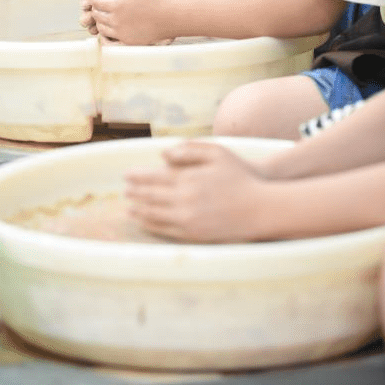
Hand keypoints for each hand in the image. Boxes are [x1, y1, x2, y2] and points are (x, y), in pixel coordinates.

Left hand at [82, 0, 182, 43]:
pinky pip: (112, 40)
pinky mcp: (131, 42)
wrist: (177, 16)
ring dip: (101, 21)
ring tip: (106, 15)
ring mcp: (123, 33)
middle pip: (97, 15)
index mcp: (116, 4)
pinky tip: (115, 27)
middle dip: (96, 8)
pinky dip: (109, 33)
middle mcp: (116, 21)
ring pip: (102, 28)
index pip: (95, 1)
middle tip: (99, 3)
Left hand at [125, 141, 270, 241]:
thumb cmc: (240, 176)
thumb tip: (163, 154)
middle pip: (151, 196)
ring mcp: (188, 219)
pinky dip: (151, 225)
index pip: (154, 178)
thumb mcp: (217, 152)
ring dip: (139, 210)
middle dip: (135, 193)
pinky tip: (145, 221)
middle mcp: (185, 200)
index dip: (138, 177)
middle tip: (124, 190)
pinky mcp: (194, 234)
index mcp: (188, 178)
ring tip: (128, 207)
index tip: (126, 175)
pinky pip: (166, 230)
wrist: (260, 208)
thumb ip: (189, 150)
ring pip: (155, 215)